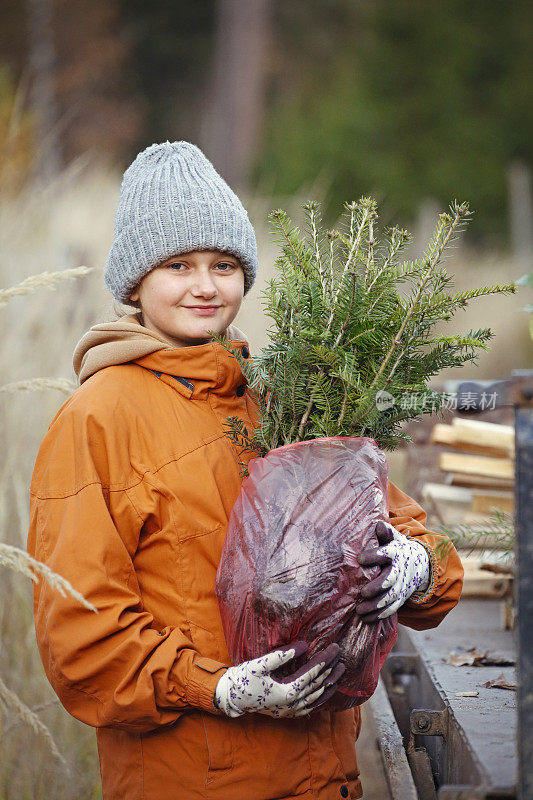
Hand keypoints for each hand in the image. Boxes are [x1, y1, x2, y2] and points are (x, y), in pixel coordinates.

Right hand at [214, 641, 344, 717]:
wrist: (231, 697)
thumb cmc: (243, 679)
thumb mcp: (260, 664)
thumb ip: (282, 655)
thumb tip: (304, 645)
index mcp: (287, 692)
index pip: (312, 673)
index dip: (325, 659)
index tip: (334, 648)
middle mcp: (292, 704)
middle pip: (318, 685)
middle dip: (330, 669)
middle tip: (340, 655)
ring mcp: (290, 711)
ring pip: (317, 698)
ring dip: (329, 684)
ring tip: (339, 672)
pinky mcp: (287, 712)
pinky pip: (310, 707)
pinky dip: (320, 698)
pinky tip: (325, 691)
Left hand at [355, 521, 430, 621]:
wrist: (419, 562)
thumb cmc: (397, 547)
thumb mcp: (393, 537)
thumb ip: (384, 532)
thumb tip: (377, 525)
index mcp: (396, 552)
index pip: (386, 553)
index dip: (374, 556)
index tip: (360, 558)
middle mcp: (400, 570)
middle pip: (390, 580)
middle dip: (377, 587)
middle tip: (362, 593)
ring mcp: (401, 585)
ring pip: (390, 598)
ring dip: (376, 606)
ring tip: (359, 611)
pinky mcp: (401, 597)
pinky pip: (392, 608)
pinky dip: (380, 615)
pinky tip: (366, 619)